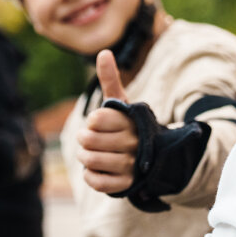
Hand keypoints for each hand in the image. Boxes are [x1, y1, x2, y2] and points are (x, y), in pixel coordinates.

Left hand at [77, 50, 138, 194]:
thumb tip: (104, 52)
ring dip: (85, 158)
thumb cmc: (128, 126)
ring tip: (91, 154)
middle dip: (83, 140)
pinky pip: (97, 182)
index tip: (98, 123)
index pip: (96, 118)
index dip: (91, 121)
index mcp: (130, 120)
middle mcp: (133, 142)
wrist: (152, 157)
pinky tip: (97, 169)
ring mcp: (131, 165)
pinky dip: (91, 176)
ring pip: (91, 160)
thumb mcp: (121, 103)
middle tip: (90, 140)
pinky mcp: (127, 184)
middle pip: (89, 140)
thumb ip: (110, 79)